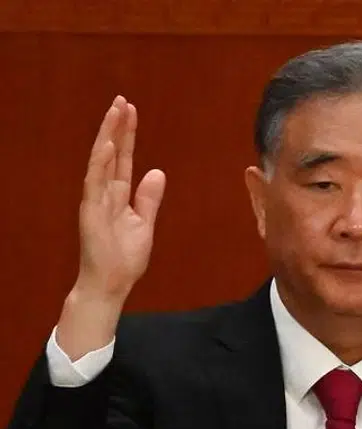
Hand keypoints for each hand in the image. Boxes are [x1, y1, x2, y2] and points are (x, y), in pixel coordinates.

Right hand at [75, 96, 165, 302]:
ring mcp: (96, 199)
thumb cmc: (125, 257)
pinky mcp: (91, 211)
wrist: (112, 282)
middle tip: (122, 100)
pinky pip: (95, 182)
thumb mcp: (144, 223)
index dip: (128, 135)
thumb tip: (157, 172)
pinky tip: (109, 145)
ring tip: (115, 111)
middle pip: (112, 153)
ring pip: (102, 160)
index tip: (132, 111)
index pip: (125, 158)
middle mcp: (105, 192)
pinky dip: (102, 163)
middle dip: (116, 126)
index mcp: (119, 194)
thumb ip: (149, 198)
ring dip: (108, 135)